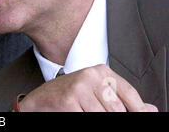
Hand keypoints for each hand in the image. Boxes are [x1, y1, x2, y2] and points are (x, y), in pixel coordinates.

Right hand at [18, 64, 157, 111]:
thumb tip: (151, 109)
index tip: (141, 116)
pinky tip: (78, 113)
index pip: (129, 93)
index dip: (137, 110)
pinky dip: (84, 118)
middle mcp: (91, 75)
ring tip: (86, 111)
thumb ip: (121, 100)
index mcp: (101, 71)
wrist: (39, 100)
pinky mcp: (69, 99)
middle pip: (118, 109)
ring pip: (104, 115)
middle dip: (113, 117)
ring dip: (97, 118)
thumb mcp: (96, 94)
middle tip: (97, 112)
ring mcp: (79, 86)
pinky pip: (86, 118)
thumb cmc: (68, 96)